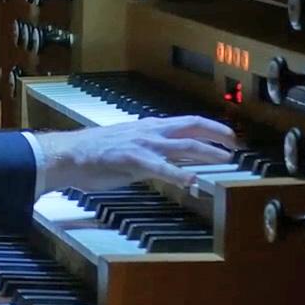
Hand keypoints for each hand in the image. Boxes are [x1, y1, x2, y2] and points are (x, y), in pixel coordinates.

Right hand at [35, 116, 238, 191]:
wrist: (68, 154)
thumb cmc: (93, 154)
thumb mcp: (127, 146)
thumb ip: (150, 151)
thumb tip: (168, 160)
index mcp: (148, 127)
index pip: (186, 122)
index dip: (210, 127)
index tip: (227, 135)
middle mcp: (149, 131)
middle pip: (192, 127)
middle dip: (218, 134)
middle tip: (236, 144)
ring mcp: (143, 144)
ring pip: (184, 145)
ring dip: (209, 152)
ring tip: (226, 158)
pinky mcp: (134, 160)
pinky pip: (162, 168)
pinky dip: (179, 174)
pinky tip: (193, 182)